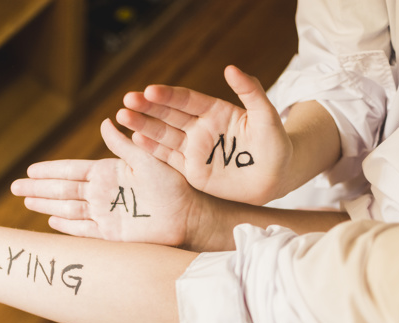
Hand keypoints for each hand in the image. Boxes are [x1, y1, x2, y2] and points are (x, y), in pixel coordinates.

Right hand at [11, 119, 208, 246]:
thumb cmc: (172, 183)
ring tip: (26, 201)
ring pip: (68, 208)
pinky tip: (52, 222)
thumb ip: (123, 144)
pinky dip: (67, 226)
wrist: (188, 213)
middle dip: (38, 188)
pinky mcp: (112, 234)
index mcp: (108, 172)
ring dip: (46, 205)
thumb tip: (105, 121)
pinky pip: (83, 229)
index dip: (49, 170)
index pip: (71, 170)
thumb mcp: (146, 158)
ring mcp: (105, 213)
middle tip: (15, 187)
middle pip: (62, 190)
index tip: (29, 168)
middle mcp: (103, 192)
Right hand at [117, 65, 291, 204]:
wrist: (276, 178)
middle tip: (127, 100)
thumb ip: (250, 91)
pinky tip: (134, 140)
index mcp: (215, 111)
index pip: (187, 100)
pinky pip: (168, 158)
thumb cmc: (275, 145)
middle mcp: (200, 128)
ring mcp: (194, 150)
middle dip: (148, 108)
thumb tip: (231, 68)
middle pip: (169, 115)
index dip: (168, 95)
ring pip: (163, 135)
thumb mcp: (266, 116)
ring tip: (122, 116)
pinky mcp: (192, 170)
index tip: (150, 90)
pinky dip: (151, 151)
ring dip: (143, 126)